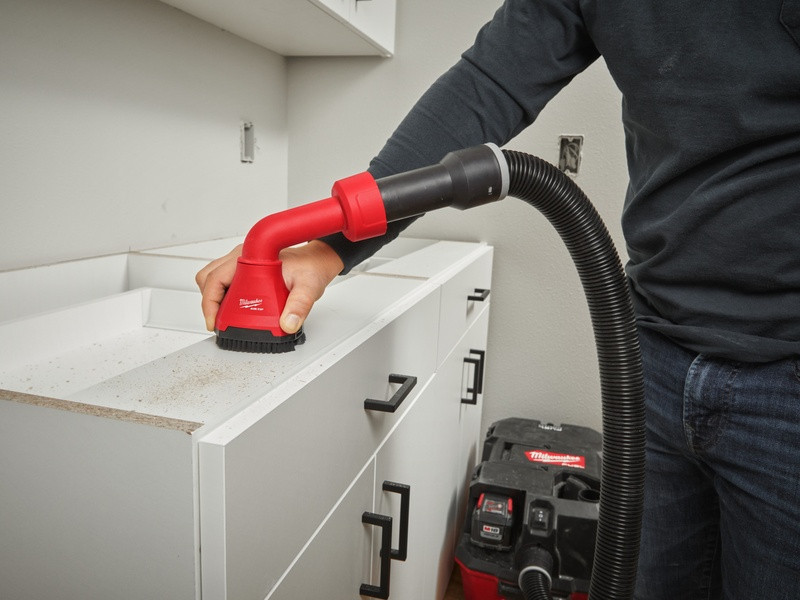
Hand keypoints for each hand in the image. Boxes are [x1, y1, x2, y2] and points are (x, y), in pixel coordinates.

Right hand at [195, 240, 343, 332]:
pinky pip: (224, 281)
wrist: (318, 259)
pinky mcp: (244, 269)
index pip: (216, 278)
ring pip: (213, 279)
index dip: (210, 302)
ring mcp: (241, 261)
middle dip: (210, 303)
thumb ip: (300, 306)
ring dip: (216, 299)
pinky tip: (236, 310)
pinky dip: (224, 296)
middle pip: (208, 278)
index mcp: (251, 257)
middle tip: (220, 323)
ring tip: (227, 318)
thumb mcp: (309, 287)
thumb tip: (288, 324)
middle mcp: (242, 257)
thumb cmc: (311, 267)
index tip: (215, 322)